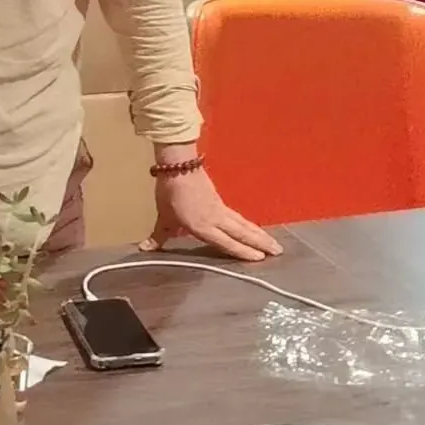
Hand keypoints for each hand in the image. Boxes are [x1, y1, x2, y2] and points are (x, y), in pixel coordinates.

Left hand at [141, 165, 280, 262]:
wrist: (178, 166)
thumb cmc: (170, 193)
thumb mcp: (163, 217)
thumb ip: (159, 235)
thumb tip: (145, 248)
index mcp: (202, 226)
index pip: (226, 242)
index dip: (242, 250)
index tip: (260, 258)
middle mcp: (216, 219)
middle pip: (242, 232)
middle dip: (260, 242)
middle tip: (279, 251)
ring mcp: (220, 209)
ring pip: (243, 224)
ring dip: (259, 234)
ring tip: (274, 243)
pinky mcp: (220, 201)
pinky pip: (237, 217)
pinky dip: (248, 225)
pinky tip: (254, 229)